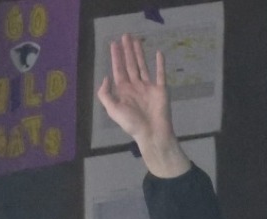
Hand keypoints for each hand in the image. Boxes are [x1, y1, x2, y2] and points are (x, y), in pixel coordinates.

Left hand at [96, 34, 189, 177]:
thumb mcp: (112, 110)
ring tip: (136, 40)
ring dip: (139, 53)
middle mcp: (135, 86)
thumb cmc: (132, 124)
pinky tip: (158, 53)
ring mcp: (148, 87)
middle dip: (127, 50)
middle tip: (125, 36)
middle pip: (130, 64)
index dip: (116, 56)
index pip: (118, 69)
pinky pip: (160, 74)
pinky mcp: (160, 89)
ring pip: (142, 65)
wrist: (152, 133)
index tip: (114, 44)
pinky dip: (160, 64)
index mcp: (123, 91)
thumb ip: (105, 94)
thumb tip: (105, 77)